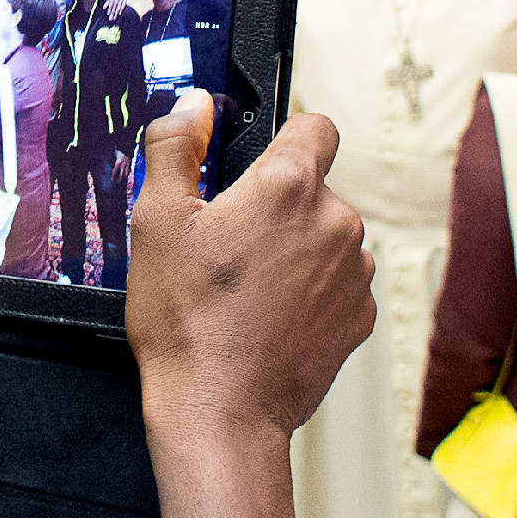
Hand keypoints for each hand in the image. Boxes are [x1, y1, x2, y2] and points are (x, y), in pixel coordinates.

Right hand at [126, 91, 374, 445]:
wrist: (220, 412)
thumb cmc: (187, 323)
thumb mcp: (156, 221)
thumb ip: (174, 148)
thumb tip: (193, 105)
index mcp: (288, 186)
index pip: (315, 126)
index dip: (286, 137)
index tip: (259, 164)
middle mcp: (335, 221)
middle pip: (314, 189)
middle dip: (279, 208)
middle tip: (230, 246)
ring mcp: (354, 272)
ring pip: (327, 238)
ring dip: (298, 251)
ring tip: (248, 290)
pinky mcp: (360, 318)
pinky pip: (338, 285)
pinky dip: (311, 294)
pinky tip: (270, 317)